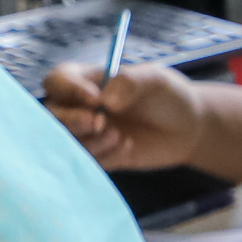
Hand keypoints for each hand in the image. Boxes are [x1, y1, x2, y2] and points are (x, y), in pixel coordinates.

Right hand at [42, 60, 204, 169]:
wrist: (190, 128)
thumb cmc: (169, 96)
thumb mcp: (156, 80)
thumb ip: (129, 82)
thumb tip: (105, 100)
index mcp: (86, 81)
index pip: (58, 81)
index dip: (69, 89)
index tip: (95, 99)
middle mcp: (78, 107)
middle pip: (51, 114)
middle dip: (70, 119)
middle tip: (98, 121)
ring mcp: (86, 133)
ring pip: (64, 141)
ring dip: (89, 141)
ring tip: (120, 136)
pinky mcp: (98, 156)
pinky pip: (86, 161)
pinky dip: (104, 155)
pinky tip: (128, 145)